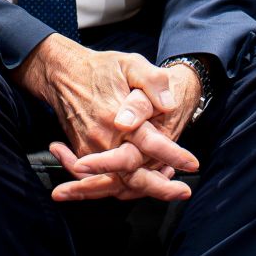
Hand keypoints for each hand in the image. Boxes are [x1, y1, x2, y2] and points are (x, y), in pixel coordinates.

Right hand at [48, 63, 202, 201]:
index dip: (174, 155)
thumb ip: (152, 81)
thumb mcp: (130, 63)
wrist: (61, 73)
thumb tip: (168, 104)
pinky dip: (121, 186)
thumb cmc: (99, 68)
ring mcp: (90, 148)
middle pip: (132, 174)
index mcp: (116, 116)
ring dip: (141, 190)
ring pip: (117, 182)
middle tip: (183, 191)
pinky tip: (140, 182)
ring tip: (167, 189)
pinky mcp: (82, 152)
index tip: (193, 163)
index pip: (150, 143)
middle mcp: (102, 138)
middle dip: (159, 187)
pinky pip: (101, 179)